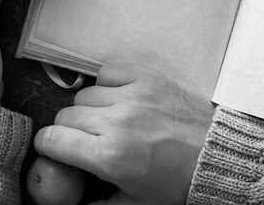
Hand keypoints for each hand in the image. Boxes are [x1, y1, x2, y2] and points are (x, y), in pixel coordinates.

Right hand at [34, 65, 215, 204]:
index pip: (52, 140)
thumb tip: (76, 204)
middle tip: (87, 138)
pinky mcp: (147, 78)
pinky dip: (107, 83)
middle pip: (66, 115)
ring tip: (107, 119)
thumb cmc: (177, 182)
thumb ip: (99, 204)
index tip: (55, 147)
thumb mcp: (136, 203)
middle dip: (69, 129)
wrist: (215, 155)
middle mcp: (116, 122)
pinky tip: (118, 96)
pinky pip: (108, 71)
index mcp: (109, 157)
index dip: (48, 145)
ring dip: (89, 107)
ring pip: (85, 93)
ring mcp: (132, 96)